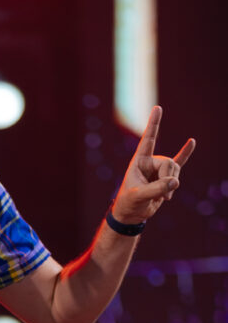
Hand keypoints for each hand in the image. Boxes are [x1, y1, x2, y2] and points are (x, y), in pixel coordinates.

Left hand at [111, 105, 194, 223]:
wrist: (132, 214)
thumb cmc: (129, 203)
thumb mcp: (139, 196)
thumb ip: (156, 189)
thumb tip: (175, 181)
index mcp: (139, 160)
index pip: (148, 140)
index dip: (153, 124)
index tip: (158, 108)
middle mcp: (149, 162)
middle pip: (168, 163)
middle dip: (168, 179)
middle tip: (163, 195)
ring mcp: (159, 169)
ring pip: (175, 171)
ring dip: (172, 186)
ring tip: (165, 197)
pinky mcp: (166, 178)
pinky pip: (179, 164)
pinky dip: (185, 154)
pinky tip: (192, 142)